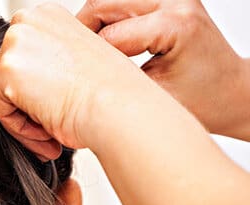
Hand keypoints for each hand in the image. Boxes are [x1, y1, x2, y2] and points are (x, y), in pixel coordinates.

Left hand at [0, 3, 148, 159]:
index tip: (52, 110)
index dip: (33, 91)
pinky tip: (46, 133)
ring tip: (50, 135)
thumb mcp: (72, 64)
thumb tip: (25, 82)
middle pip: (3, 76)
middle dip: (25, 108)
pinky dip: (18, 129)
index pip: (19, 59)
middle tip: (49, 131)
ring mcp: (15, 42)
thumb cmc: (108, 94)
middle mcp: (27, 21)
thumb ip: (44, 63)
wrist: (118, 109)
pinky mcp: (7, 69)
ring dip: (22, 120)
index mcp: (45, 16)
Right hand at [77, 0, 249, 138]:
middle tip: (71, 64)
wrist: (229, 91)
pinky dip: (106, 21)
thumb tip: (75, 76)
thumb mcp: (150, 97)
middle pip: (102, 4)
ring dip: (92, 25)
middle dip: (81, 34)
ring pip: (107, 0)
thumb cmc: (201, 100)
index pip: (108, 36)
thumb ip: (114, 81)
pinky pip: (120, 2)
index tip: (70, 82)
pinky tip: (104, 45)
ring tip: (87, 56)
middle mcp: (175, 0)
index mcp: (175, 24)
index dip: (84, 61)